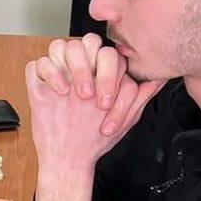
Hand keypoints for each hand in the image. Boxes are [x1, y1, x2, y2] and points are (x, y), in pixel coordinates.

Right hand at [27, 35, 165, 165]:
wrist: (69, 158)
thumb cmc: (96, 139)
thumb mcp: (126, 118)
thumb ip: (142, 95)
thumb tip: (162, 77)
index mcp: (101, 72)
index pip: (108, 54)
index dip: (109, 75)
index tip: (106, 103)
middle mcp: (81, 68)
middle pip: (85, 42)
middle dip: (90, 68)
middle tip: (90, 97)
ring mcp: (59, 73)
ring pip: (60, 46)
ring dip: (71, 68)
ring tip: (75, 95)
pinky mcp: (38, 83)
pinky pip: (38, 63)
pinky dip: (49, 74)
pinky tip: (60, 93)